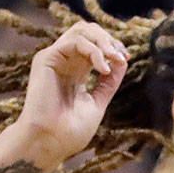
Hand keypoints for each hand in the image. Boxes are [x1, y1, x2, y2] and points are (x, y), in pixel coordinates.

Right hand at [16, 21, 128, 166]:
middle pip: (88, 31)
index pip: (95, 45)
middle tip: (122, 55)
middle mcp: (65, 61)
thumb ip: (109, 84)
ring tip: (115, 58)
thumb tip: (122, 62)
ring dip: (103, 41)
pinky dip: (93, 51)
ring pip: (81, 30)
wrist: (49, 143)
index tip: (126, 58)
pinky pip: (75, 41)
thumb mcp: (97, 103)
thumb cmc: (70, 132)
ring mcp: (55, 58)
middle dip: (109, 39)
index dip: (112, 47)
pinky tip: (103, 68)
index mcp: (76, 71)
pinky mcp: (47, 58)